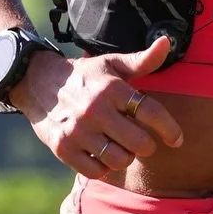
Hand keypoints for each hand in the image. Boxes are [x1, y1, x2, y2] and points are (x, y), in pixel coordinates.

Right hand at [13, 36, 183, 177]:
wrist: (36, 82)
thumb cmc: (84, 76)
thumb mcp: (112, 64)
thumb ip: (143, 60)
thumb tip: (167, 42)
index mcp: (112, 88)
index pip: (151, 112)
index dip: (169, 129)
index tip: (176, 139)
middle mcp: (95, 110)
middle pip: (139, 143)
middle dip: (147, 146)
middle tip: (142, 142)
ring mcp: (78, 131)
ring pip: (119, 160)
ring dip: (126, 157)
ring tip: (122, 148)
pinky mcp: (63, 148)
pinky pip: (96, 171)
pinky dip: (103, 168)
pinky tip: (102, 155)